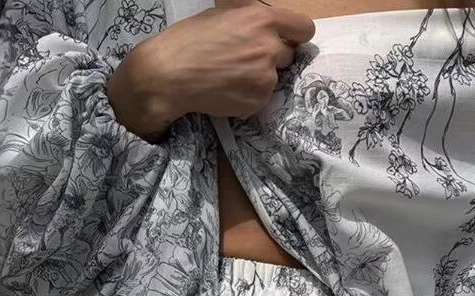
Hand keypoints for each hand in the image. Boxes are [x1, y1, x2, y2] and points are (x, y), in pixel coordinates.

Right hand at [105, 0, 315, 141]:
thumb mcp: (224, 15)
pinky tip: (228, 91)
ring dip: (259, 79)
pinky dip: (249, 98)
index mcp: (262, 18)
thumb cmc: (190, 41)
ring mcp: (266, 76)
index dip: (295, 37)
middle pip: (289, 56)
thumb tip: (270, 30)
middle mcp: (269, 46)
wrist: (170, 75)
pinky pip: (262, 99)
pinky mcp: (259, 100)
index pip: (304, 28)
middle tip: (246, 62)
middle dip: (272, 58)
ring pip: (275, 79)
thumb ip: (253, 22)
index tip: (288, 42)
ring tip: (231, 77)